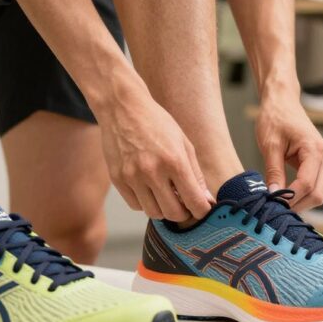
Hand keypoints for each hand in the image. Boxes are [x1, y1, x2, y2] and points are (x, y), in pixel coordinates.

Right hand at [97, 90, 213, 221]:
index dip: (201, 210)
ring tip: (165, 194)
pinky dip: (145, 202)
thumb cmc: (156, 122)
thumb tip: (205, 200)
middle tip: (184, 203)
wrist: (122, 108)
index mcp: (174, 161)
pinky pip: (135, 205)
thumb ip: (195, 174)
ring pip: (153, 213)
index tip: (201, 208)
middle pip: (173, 213)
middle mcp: (152, 172)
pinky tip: (148, 188)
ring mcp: (132, 177)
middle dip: (183, 212)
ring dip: (163, 209)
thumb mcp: (183, 143)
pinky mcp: (117, 179)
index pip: (194, 201)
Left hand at [255, 93, 322, 211]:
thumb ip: (274, 172)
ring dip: (300, 202)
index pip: (306, 184)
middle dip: (297, 205)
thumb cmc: (275, 118)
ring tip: (277, 205)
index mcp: (314, 150)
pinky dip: (301, 195)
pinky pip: (313, 186)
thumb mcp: (270, 145)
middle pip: (317, 194)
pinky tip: (284, 197)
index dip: (290, 198)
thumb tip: (274, 195)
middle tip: (274, 211)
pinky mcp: (318, 164)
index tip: (271, 205)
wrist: (282, 102)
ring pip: (317, 193)